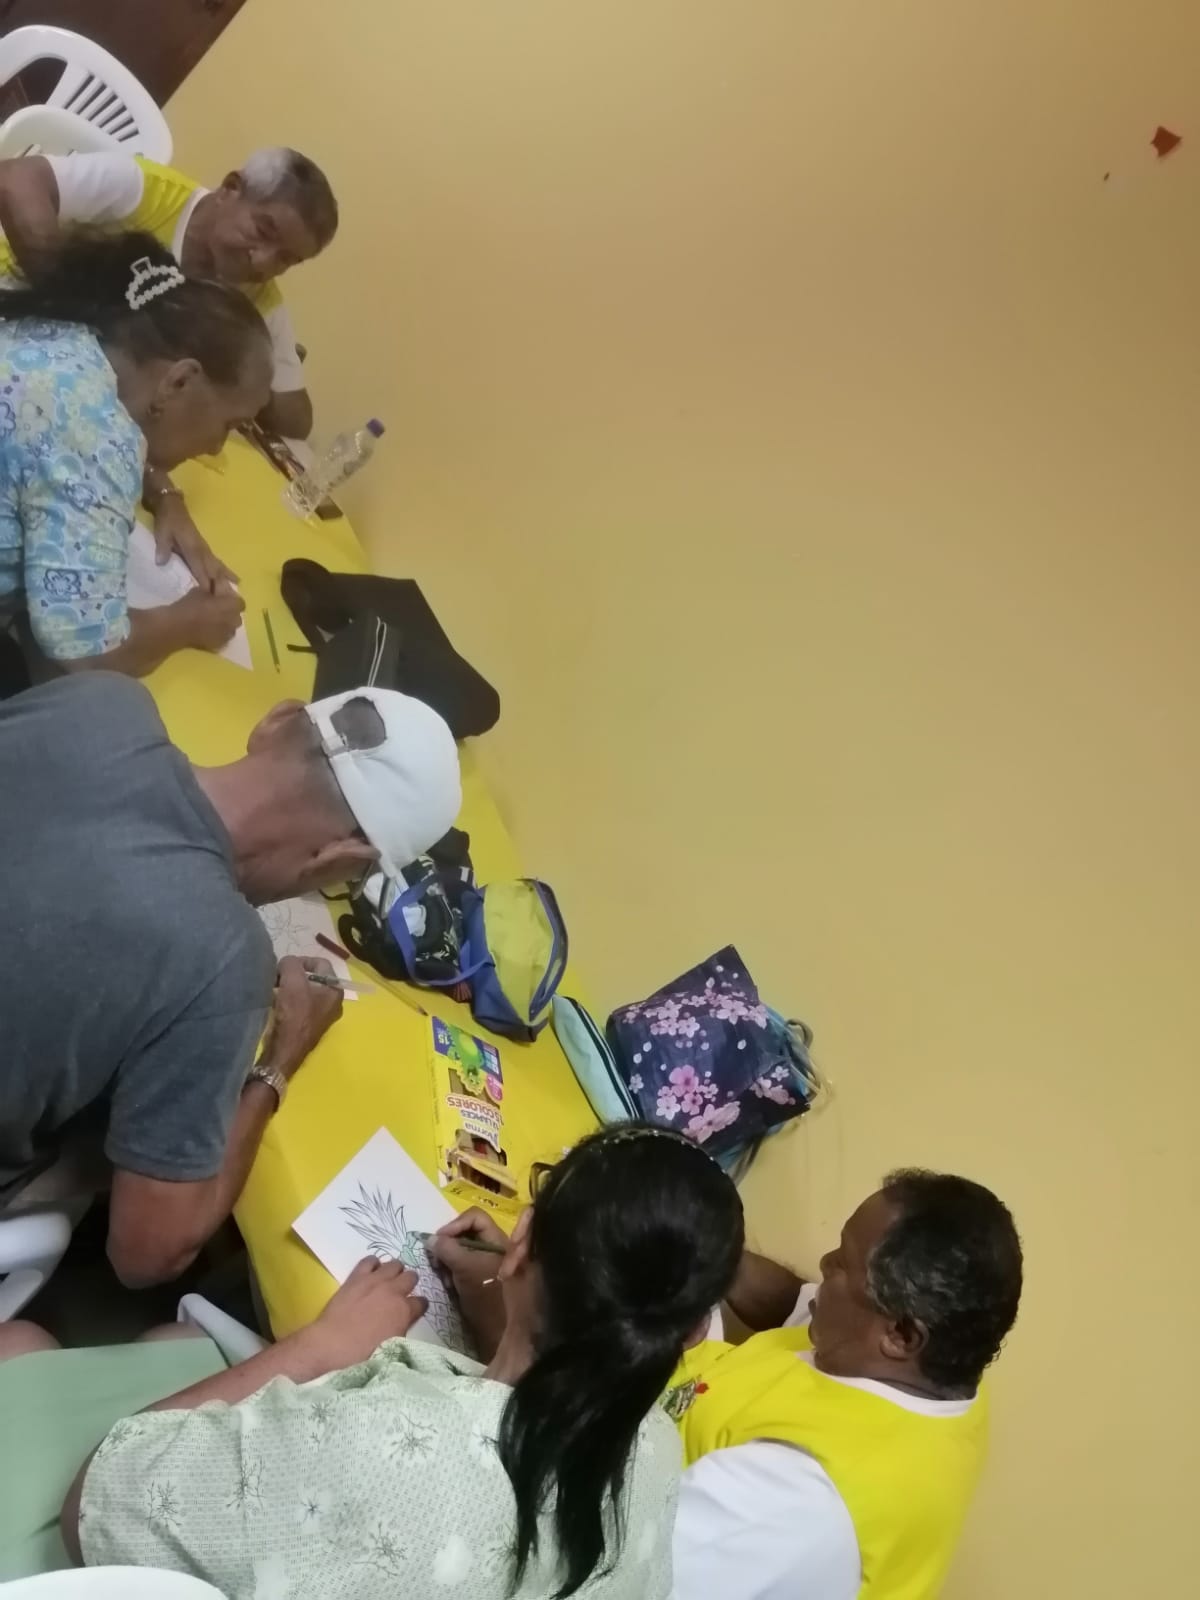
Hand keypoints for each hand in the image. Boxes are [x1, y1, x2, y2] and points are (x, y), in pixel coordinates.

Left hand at [153, 494, 238, 589]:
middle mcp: (202, 550)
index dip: (205, 582)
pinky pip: (217, 561)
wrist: (172, 506)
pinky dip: (225, 570)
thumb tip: (161, 563)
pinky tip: (233, 578)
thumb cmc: (167, 520)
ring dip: (226, 577)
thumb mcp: (161, 533)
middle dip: (220, 584)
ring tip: (236, 589)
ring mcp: (205, 549)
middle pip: (213, 569)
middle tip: (228, 599)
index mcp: (192, 548)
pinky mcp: (205, 548)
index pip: (200, 568)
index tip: (210, 596)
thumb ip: (162, 548)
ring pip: (218, 566)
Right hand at [168, 587, 244, 653]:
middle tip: (216, 610)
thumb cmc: (190, 606)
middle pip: (236, 616)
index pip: (239, 602)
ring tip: (211, 622)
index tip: (221, 599)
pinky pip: (223, 638)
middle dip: (229, 613)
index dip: (230, 600)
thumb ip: (211, 590)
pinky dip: (218, 634)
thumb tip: (213, 589)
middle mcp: (234, 621)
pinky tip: (206, 632)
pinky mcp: (219, 645)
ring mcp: (228, 635)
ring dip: (224, 624)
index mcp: (232, 606)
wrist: (178, 628)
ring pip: (230, 629)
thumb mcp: (200, 590)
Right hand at [263, 955, 342, 1078]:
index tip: (284, 967)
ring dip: (288, 987)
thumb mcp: (292, 981)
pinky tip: (276, 1003)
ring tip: (274, 990)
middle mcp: (333, 1003)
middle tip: (277, 978)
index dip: (301, 961)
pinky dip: (287, 1000)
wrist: (284, 1050)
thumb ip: (291, 964)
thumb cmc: (293, 1014)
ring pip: (304, 991)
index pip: (321, 963)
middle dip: (293, 975)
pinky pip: (299, 1005)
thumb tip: (286, 963)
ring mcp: (321, 1016)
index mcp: (336, 991)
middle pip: (312, 978)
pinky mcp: (308, 1025)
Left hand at [306, 1256, 428, 1367]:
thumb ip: (402, 1328)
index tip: (413, 1311)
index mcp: (404, 1310)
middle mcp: (394, 1290)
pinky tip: (370, 1273)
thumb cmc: (363, 1355)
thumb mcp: (392, 1345)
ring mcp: (375, 1280)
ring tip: (387, 1281)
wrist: (331, 1345)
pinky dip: (373, 1265)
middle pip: (412, 1276)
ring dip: (394, 1272)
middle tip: (400, 1294)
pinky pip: (370, 1259)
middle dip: (408, 1285)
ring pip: (395, 1264)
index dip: (418, 1307)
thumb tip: (403, 1322)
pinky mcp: (357, 1276)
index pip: (422, 1302)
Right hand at [429, 1208, 511, 1361]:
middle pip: (466, 1232)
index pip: (475, 1217)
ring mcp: (485, 1262)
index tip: (440, 1239)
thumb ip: (447, 1249)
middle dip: (448, 1243)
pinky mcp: (477, 1276)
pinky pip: (460, 1264)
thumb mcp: (465, 1267)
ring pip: (461, 1249)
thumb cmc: (485, 1293)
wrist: (495, 1330)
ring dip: (448, 1258)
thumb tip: (430, 1239)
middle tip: (436, 1257)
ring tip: (442, 1272)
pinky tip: (449, 1283)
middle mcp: (493, 1247)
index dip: (456, 1224)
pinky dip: (451, 1270)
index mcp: (497, 1239)